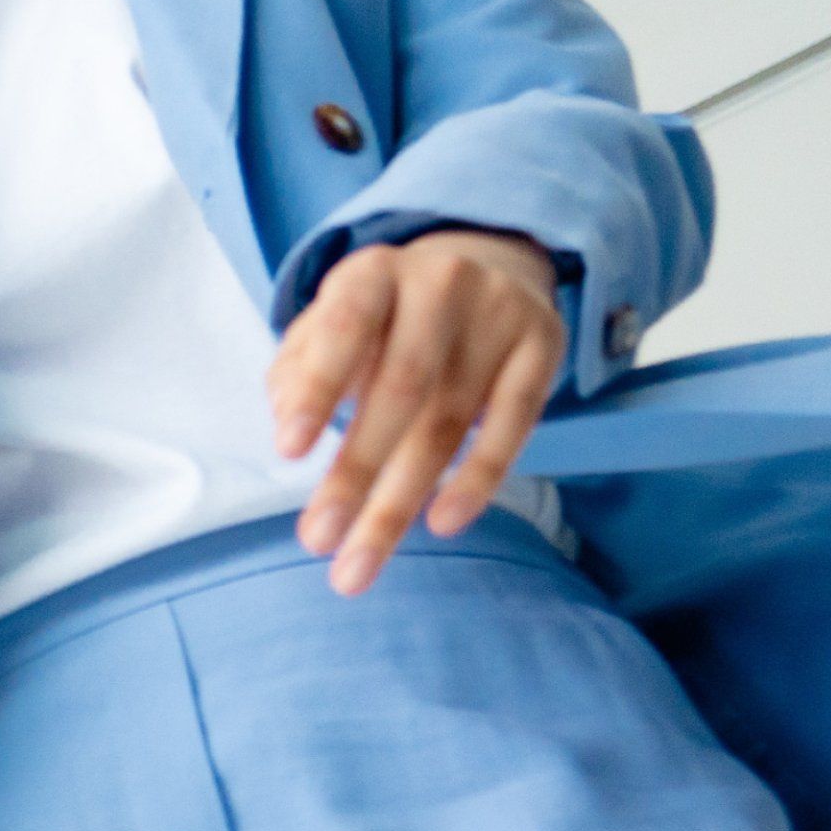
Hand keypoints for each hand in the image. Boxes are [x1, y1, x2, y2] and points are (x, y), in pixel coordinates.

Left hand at [266, 226, 567, 594]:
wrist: (487, 265)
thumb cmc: (386, 319)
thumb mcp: (332, 325)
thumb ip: (300, 369)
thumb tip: (288, 419)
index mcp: (374, 274)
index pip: (343, 329)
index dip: (317, 390)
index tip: (288, 453)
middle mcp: (439, 283)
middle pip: (400, 390)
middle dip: (356, 474)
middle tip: (318, 541)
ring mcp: (497, 313)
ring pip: (447, 422)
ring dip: (399, 503)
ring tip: (358, 566)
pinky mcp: (541, 346)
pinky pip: (514, 424)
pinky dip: (478, 479)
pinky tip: (442, 524)